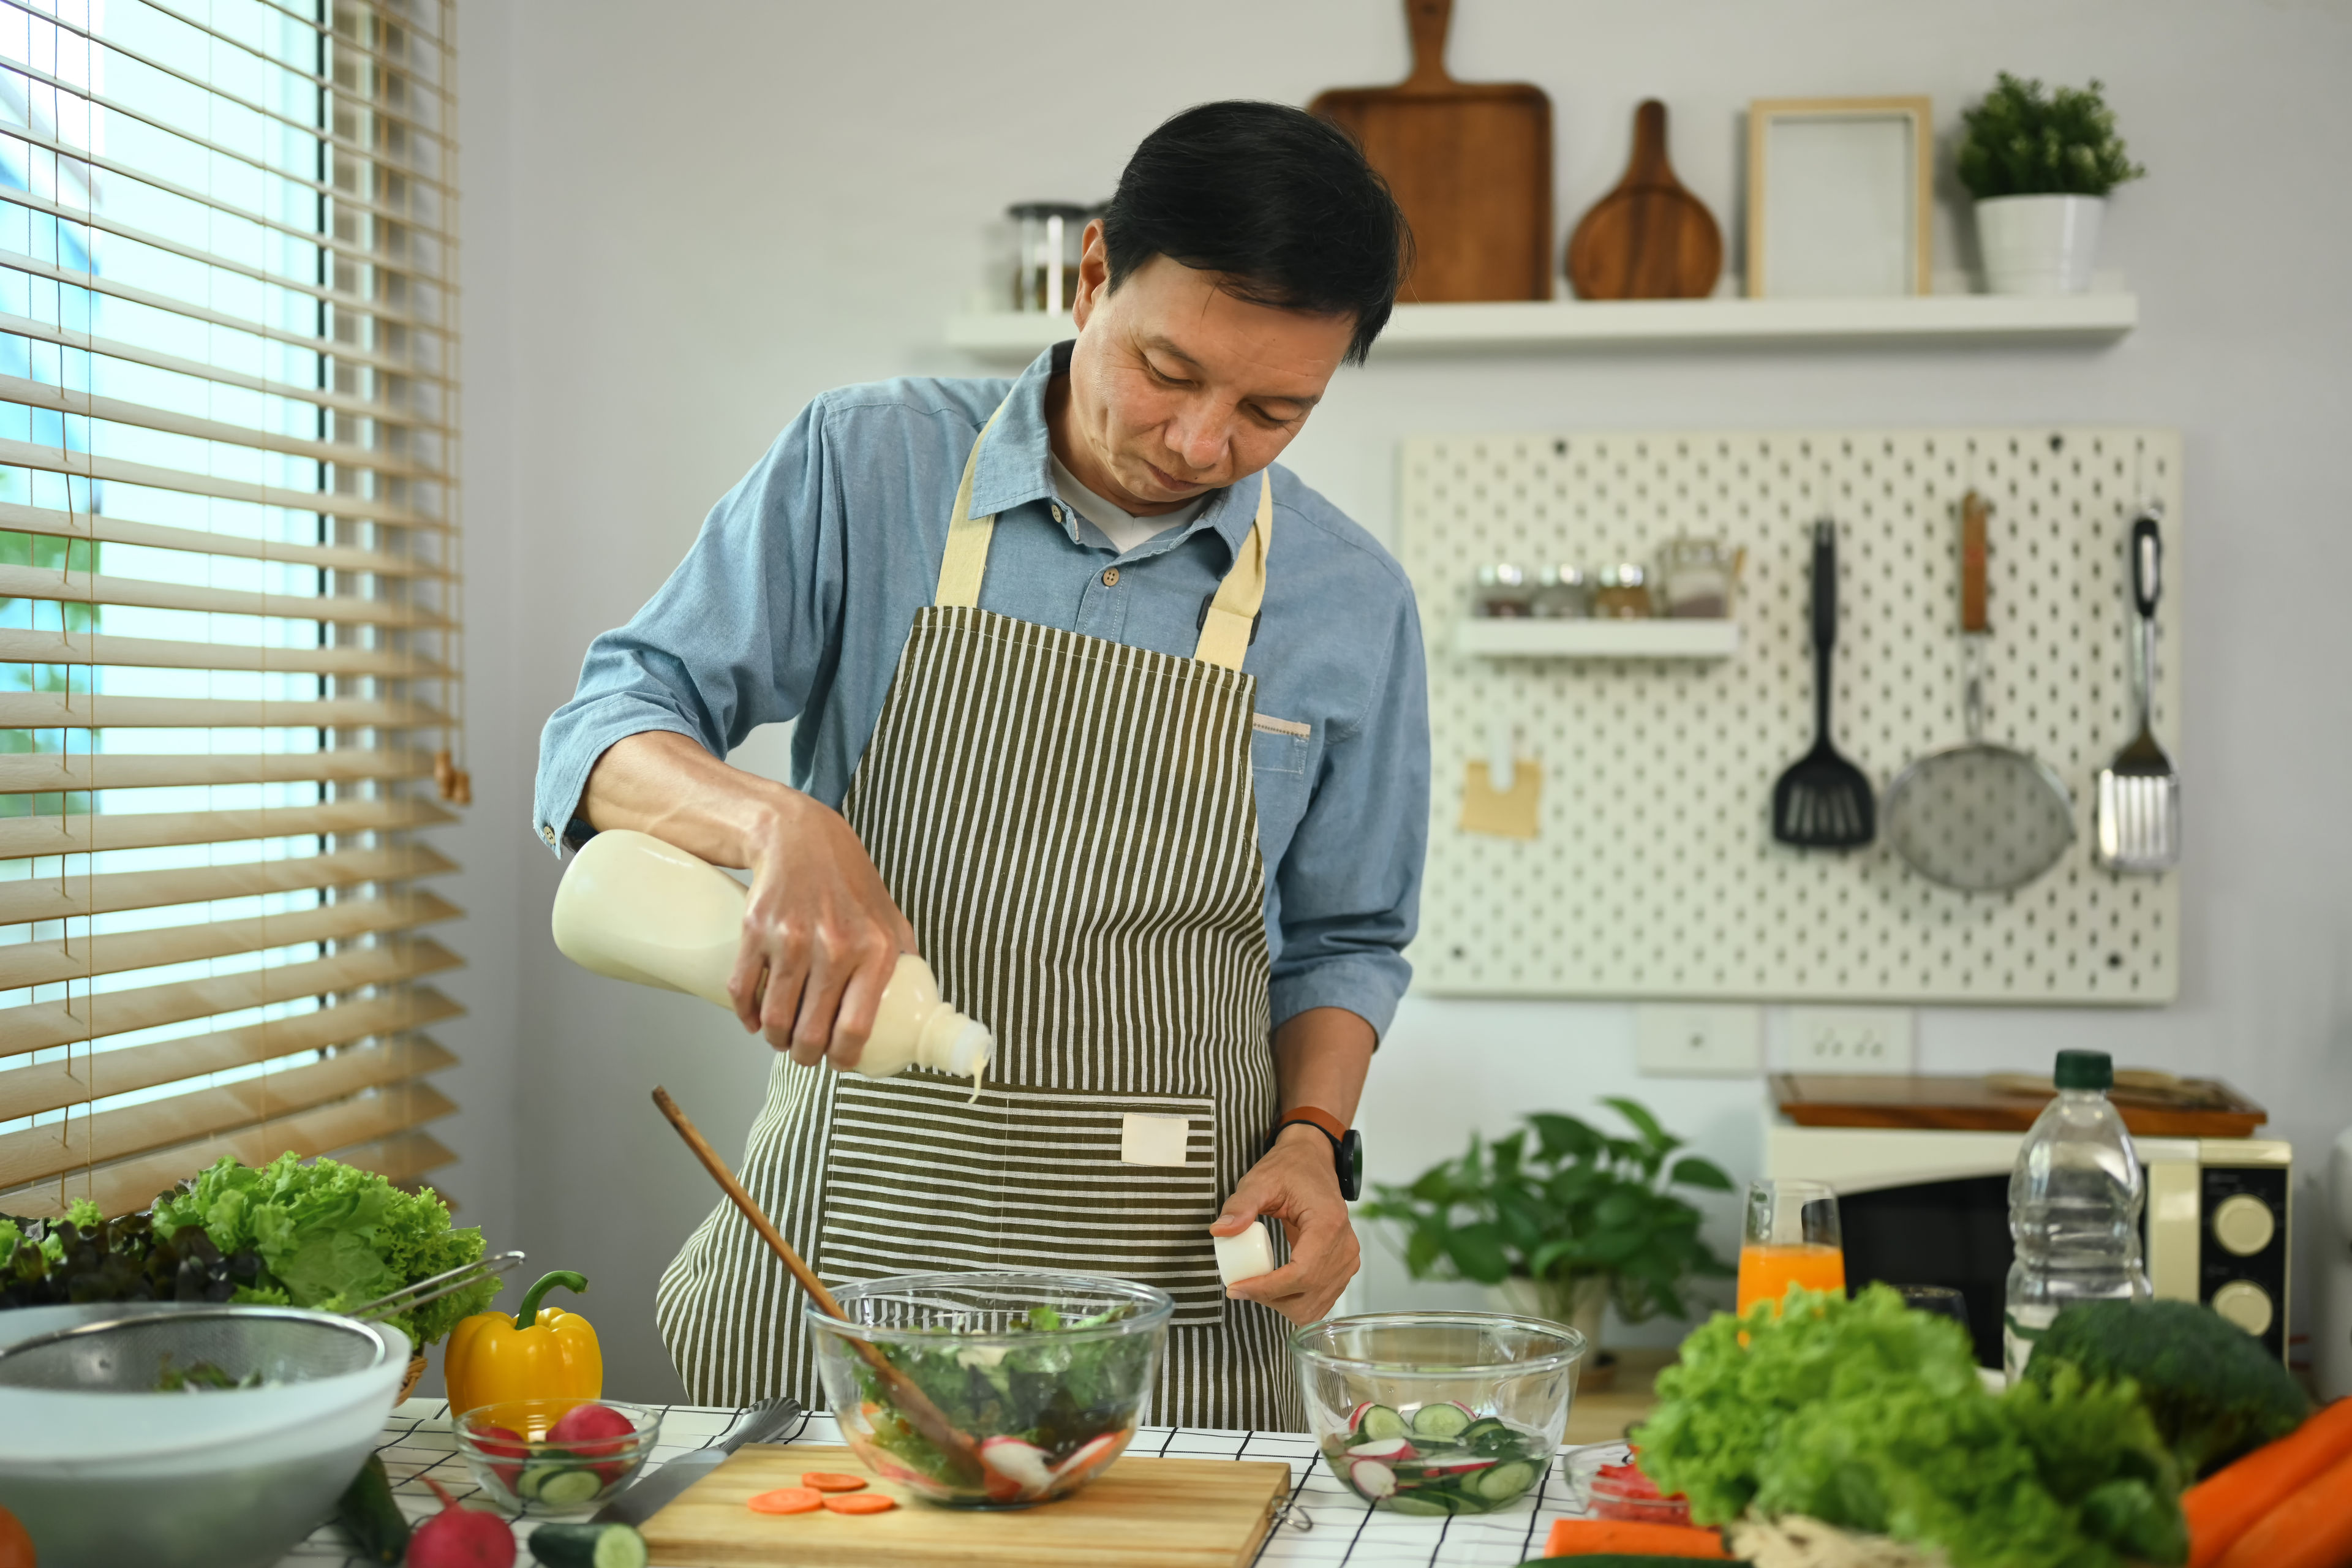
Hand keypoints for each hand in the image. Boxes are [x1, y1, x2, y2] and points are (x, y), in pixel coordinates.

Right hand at [729, 789, 917, 1070]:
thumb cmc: (849, 880)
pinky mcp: (755, 931)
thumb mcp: (890, 916)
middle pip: (811, 1032)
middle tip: (806, 1054)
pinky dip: (747, 1015)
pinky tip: (755, 1020)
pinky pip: (743, 991)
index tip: (839, 1062)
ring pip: (775, 1019)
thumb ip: (903, 958)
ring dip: (776, 1041)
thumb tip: (916, 1004)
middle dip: (806, 1055)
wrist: (800, 837)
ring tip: (782, 1039)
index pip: (855, 1028)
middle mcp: (835, 947)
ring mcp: (791, 940)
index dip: (844, 1058)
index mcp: (876, 949)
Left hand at [1212, 1124, 1358, 1324]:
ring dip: (1282, 1304)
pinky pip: (1321, 1300)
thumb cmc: (1289, 1169)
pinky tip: (1274, 1287)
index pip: (1301, 1273)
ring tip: (1257, 1285)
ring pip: (1315, 1306)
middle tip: (1242, 1286)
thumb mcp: (1260, 1180)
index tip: (1236, 1287)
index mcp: (1328, 1224)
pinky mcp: (1344, 1266)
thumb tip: (1220, 1231)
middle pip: (1308, 1296)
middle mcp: (1344, 1246)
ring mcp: (1347, 1259)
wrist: (1312, 1162)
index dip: (1266, 1288)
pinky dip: (1295, 1302)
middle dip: (1271, 1300)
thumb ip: (1239, 1205)